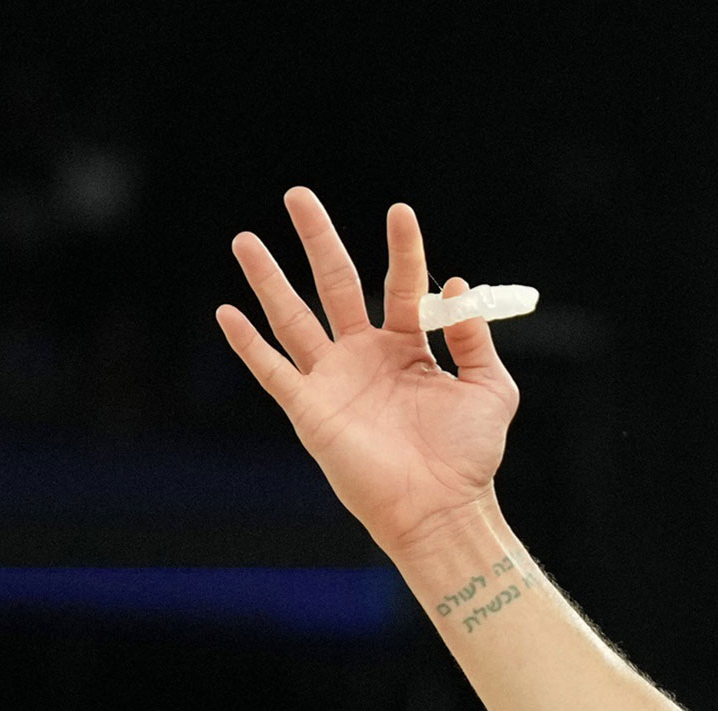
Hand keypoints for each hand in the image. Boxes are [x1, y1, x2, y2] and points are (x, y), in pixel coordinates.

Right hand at [217, 191, 517, 556]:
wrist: (443, 509)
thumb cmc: (470, 458)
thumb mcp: (491, 391)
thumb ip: (475, 341)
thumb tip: (457, 288)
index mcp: (410, 350)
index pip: (403, 287)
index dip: (404, 250)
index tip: (401, 211)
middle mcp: (367, 357)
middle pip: (337, 285)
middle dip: (318, 240)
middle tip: (298, 195)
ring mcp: (335, 381)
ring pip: (294, 317)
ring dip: (269, 279)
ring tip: (247, 239)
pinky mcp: (311, 409)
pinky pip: (273, 371)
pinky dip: (248, 344)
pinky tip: (226, 313)